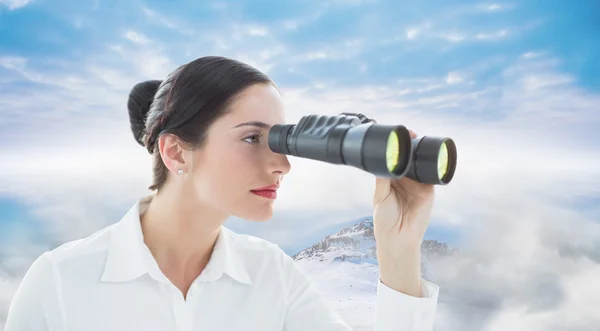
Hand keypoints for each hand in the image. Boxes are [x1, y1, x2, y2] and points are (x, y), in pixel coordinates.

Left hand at [372, 130, 435, 296]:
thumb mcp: (380, 195)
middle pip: (408, 159)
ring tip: (417, 139)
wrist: (398, 237)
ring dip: (420, 152)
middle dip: (409, 146)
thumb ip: (383, 178)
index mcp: (390, 180)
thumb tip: (383, 160)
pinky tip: (431, 155)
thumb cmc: (385, 219)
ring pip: (419, 164)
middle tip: (409, 133)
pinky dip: (432, 165)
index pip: (394, 159)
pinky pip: (431, 175)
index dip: (396, 148)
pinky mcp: (428, 190)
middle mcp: (404, 180)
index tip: (396, 136)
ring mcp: (417, 184)